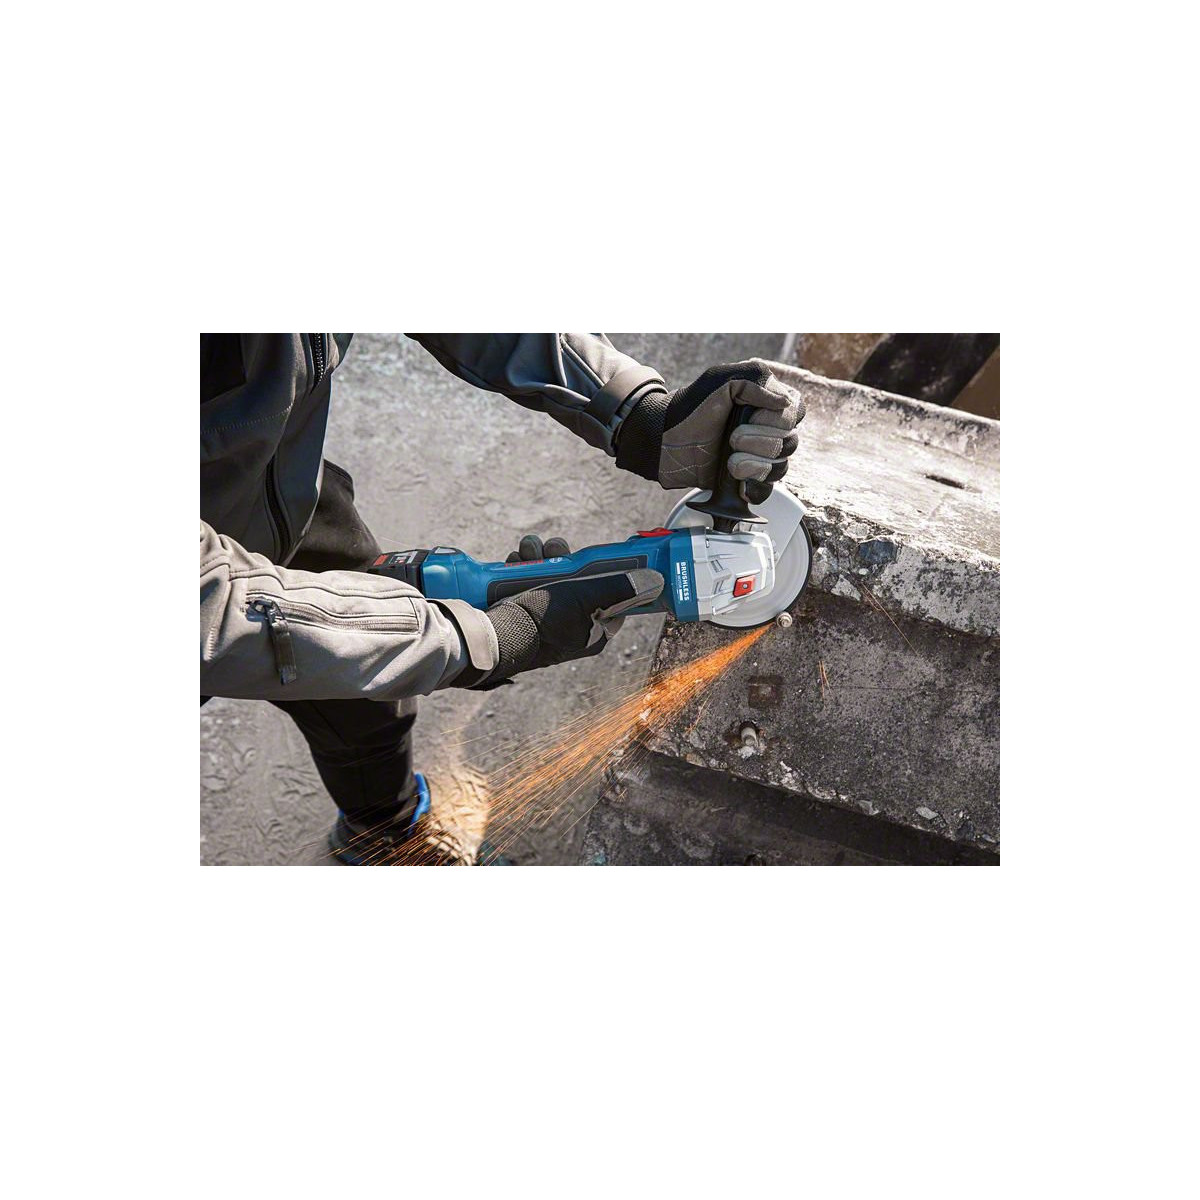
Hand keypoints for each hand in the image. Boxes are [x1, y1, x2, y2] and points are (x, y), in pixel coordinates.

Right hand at [475, 534, 662, 684]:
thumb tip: (656, 581)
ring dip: (538, 557)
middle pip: (575, 581)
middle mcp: (570, 627)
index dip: (601, 572)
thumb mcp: (588, 598)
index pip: (609, 596)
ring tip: (528, 551)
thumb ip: (622, 588)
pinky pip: (526, 582)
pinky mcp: (520, 611)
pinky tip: (515, 560)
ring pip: (548, 577)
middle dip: (562, 558)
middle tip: (553, 548)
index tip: (590, 555)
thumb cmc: (543, 622)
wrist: (492, 635)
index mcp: (593, 632)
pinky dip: (520, 567)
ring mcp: (544, 620)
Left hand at [615, 359, 803, 502]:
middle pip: (790, 442)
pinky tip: (739, 483)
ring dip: (755, 465)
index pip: (795, 412)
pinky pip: (766, 491)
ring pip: (781, 467)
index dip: (776, 418)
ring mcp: (758, 456)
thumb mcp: (720, 380)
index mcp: (766, 402)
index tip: (748, 415)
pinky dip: (755, 489)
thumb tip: (785, 403)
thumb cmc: (690, 407)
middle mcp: (767, 429)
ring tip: (730, 462)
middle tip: (732, 438)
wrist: (663, 440)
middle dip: (761, 442)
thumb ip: (755, 380)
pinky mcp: (745, 480)